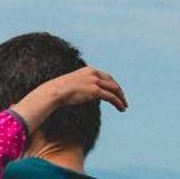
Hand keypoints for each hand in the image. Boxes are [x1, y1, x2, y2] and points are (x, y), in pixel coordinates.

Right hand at [12, 67, 126, 134]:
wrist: (54, 91)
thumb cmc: (58, 90)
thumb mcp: (72, 84)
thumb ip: (81, 86)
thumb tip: (82, 94)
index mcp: (89, 70)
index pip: (106, 76)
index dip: (113, 84)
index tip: (116, 92)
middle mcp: (94, 74)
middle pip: (112, 82)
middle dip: (119, 91)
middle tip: (123, 99)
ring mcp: (95, 81)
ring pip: (114, 89)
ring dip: (121, 98)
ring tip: (124, 106)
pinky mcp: (95, 91)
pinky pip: (111, 97)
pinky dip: (118, 102)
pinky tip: (122, 108)